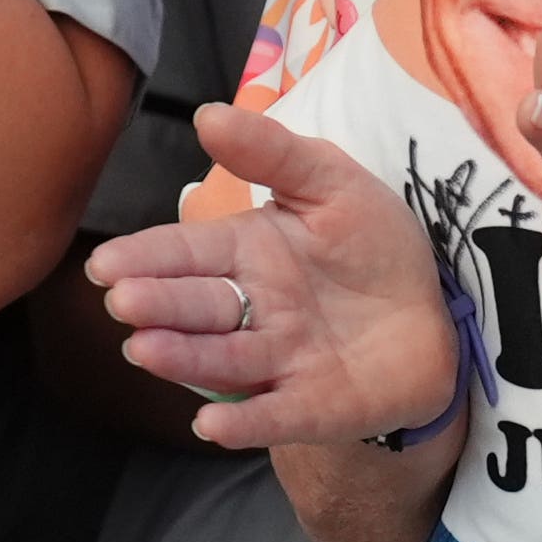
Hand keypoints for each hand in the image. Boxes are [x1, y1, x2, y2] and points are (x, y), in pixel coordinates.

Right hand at [89, 101, 460, 447]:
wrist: (436, 313)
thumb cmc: (372, 245)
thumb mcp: (332, 183)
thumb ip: (274, 154)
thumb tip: (206, 115)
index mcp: (246, 253)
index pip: (187, 254)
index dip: (146, 258)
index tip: (105, 264)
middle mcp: (251, 311)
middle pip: (198, 307)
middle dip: (159, 305)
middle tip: (123, 301)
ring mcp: (280, 362)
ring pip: (225, 360)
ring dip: (185, 359)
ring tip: (145, 351)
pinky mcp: (314, 406)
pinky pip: (276, 414)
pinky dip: (245, 422)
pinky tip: (211, 426)